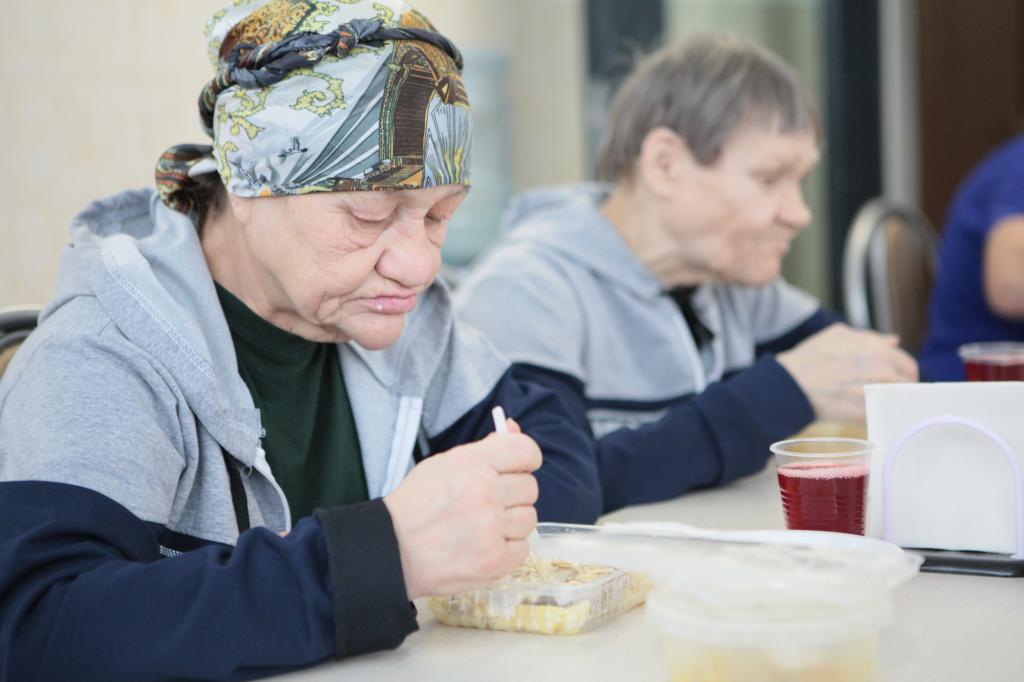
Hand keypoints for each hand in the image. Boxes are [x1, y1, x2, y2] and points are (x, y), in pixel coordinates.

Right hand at [383, 419, 540, 598]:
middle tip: (490, 502)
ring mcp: (491, 529)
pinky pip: (522, 548)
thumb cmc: (417, 504)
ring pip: (529, 518)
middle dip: (513, 494)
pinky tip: (485, 545)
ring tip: (485, 526)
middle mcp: (485, 493)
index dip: (526, 459)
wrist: (391, 549)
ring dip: (511, 522)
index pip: (526, 451)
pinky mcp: (494, 561)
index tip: (519, 468)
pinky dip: (508, 548)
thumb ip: (484, 449)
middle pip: (529, 487)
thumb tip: (514, 429)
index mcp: (472, 464)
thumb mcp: (444, 464)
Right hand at [776, 323, 917, 420]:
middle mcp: (880, 367)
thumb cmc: (809, 359)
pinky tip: (863, 415)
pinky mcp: (865, 411)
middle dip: (899, 390)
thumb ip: (869, 338)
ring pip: (896, 401)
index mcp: (877, 348)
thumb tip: (894, 341)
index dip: (902, 375)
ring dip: (888, 404)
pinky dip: (876, 416)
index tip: (893, 382)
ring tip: (871, 406)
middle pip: (908, 386)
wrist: (789, 384)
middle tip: (883, 396)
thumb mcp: (837, 336)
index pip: (907, 366)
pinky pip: (881, 415)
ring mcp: (874, 390)